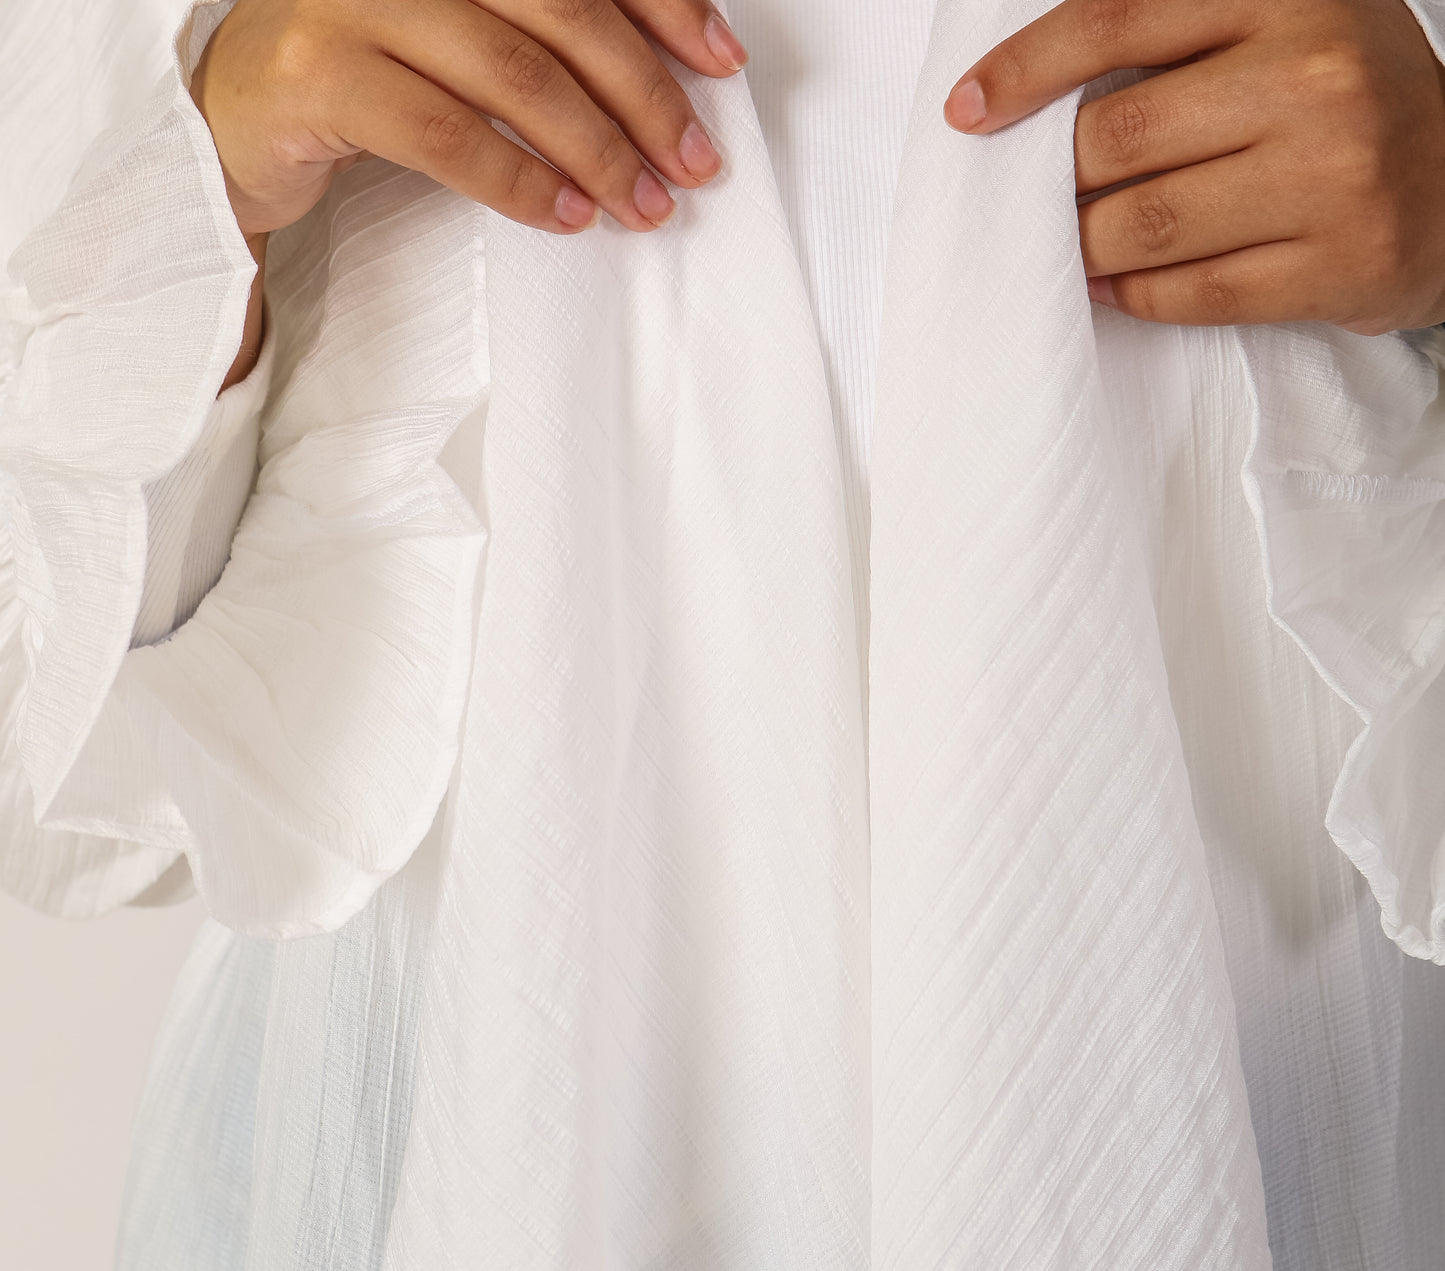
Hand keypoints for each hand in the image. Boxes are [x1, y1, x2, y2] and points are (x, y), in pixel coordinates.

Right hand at [191, 0, 748, 240]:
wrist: (232, 114)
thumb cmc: (367, 76)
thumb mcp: (462, 40)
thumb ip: (541, 39)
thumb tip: (663, 84)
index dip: (663, 3)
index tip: (722, 62)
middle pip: (560, 10)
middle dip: (642, 91)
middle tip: (692, 160)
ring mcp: (355, 1)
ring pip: (512, 73)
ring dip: (595, 148)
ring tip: (643, 204)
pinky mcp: (318, 72)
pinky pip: (445, 132)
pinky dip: (518, 180)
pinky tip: (566, 216)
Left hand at [945, 0, 1444, 332]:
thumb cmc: (1341, 100)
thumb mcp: (1277, 26)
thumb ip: (1174, 36)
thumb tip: (1031, 93)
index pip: (1118, 18)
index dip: (1026, 69)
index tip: (968, 112)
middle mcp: (1318, 78)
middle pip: (1116, 141)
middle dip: (1056, 183)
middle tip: (1040, 201)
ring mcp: (1335, 178)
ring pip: (1144, 228)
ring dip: (1083, 247)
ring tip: (1073, 244)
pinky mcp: (1341, 265)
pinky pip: (1190, 294)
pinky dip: (1131, 294)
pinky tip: (1115, 283)